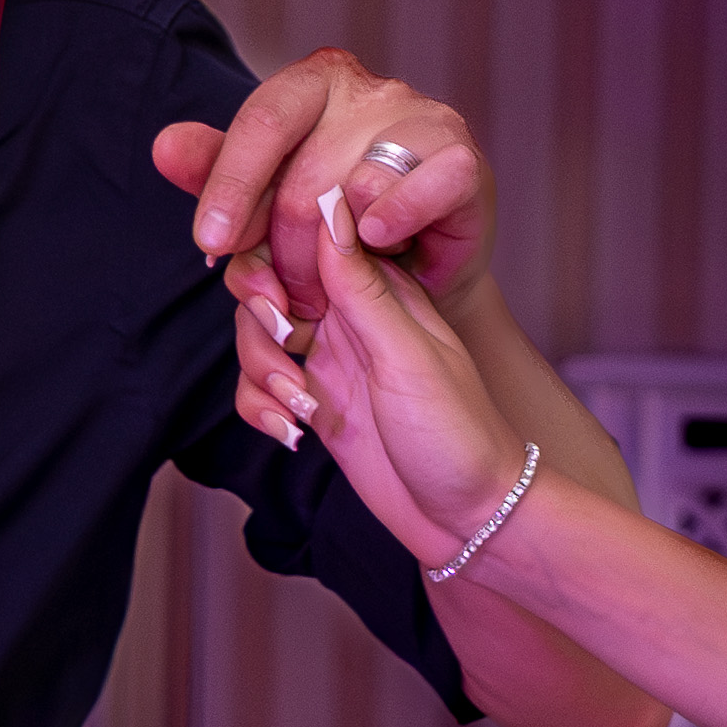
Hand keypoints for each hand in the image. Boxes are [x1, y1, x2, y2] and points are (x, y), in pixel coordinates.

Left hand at [153, 47, 492, 327]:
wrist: (415, 274)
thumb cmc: (331, 229)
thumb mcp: (262, 203)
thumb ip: (215, 173)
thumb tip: (165, 147)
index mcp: (311, 84)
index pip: (259, 124)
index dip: (230, 188)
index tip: (211, 246)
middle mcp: (367, 90)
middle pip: (305, 173)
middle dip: (285, 252)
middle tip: (286, 297)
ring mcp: (423, 118)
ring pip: (357, 187)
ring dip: (336, 256)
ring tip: (332, 285)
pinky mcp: (464, 159)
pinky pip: (424, 184)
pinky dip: (394, 219)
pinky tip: (378, 242)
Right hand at [231, 184, 528, 570]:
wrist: (471, 521)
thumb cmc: (458, 436)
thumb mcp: (407, 356)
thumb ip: (362, 286)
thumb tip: (330, 205)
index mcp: (382, 290)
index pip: (309, 241)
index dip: (275, 260)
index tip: (277, 300)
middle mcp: (351, 319)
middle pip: (268, 287)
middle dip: (257, 320)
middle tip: (287, 352)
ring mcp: (330, 362)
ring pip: (255, 339)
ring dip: (259, 370)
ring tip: (296, 406)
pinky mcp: (314, 405)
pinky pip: (258, 390)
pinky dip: (260, 408)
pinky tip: (291, 434)